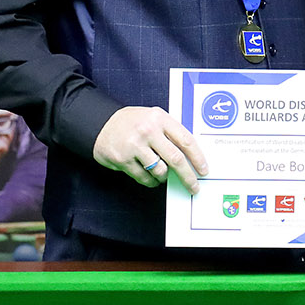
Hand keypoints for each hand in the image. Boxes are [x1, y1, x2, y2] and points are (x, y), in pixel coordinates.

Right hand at [93, 106, 209, 194]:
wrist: (101, 124)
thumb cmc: (131, 123)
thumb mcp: (153, 118)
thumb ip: (170, 132)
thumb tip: (191, 156)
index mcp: (159, 118)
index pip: (186, 140)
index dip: (198, 157)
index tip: (203, 169)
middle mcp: (148, 130)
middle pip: (175, 159)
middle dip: (187, 176)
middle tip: (193, 186)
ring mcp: (135, 145)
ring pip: (160, 171)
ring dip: (164, 177)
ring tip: (161, 173)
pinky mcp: (123, 159)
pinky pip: (144, 177)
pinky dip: (150, 181)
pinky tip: (150, 176)